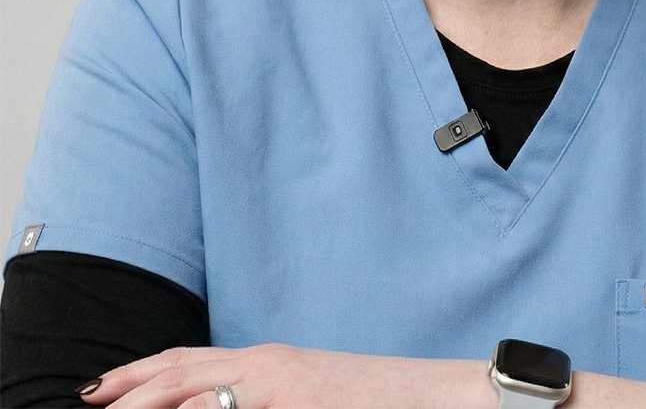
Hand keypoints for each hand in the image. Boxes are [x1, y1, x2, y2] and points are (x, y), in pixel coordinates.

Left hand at [77, 344, 490, 408]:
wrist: (438, 395)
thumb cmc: (376, 400)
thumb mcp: (309, 393)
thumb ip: (265, 396)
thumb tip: (220, 407)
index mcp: (270, 361)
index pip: (190, 362)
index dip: (141, 373)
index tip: (101, 389)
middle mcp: (269, 366)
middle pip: (182, 373)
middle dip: (129, 389)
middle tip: (87, 402)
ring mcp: (283, 386)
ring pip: (198, 394)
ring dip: (152, 402)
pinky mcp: (299, 402)